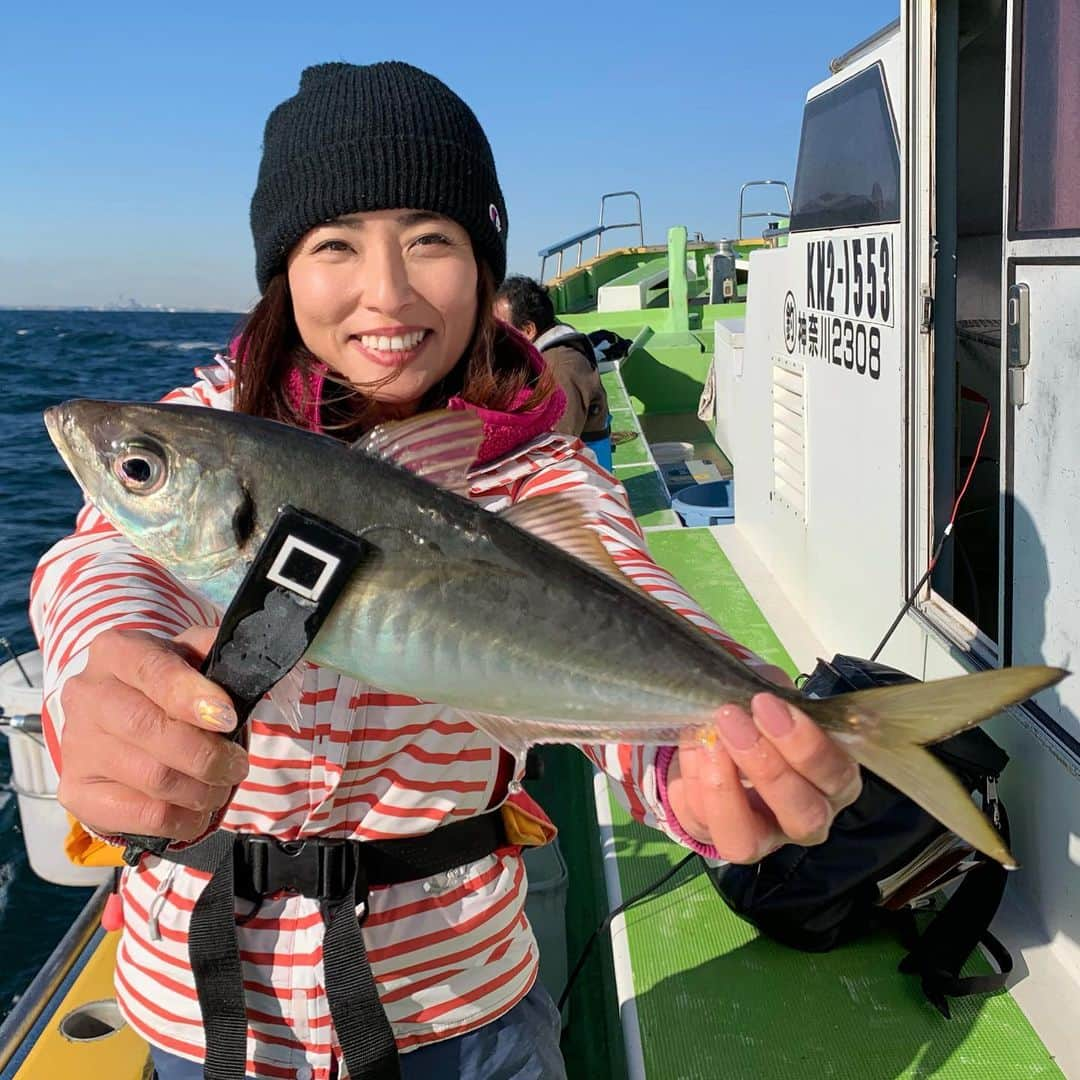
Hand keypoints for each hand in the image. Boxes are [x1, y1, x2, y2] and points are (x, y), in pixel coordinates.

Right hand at [57, 627, 248, 840]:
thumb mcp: (191, 658)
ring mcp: (77, 745)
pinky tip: (199, 811)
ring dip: (202, 790)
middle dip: (207, 754)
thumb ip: (214, 654)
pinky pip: (143, 815)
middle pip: (149, 729)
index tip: (228, 718)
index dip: (192, 696)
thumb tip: (241, 666)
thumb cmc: (168, 687)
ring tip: (222, 786)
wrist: (122, 724)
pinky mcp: (77, 792)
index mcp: (114, 651)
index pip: (152, 670)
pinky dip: (184, 819)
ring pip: (152, 777)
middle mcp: (86, 695)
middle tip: (237, 765)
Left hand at [666, 675, 861, 863]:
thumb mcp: (772, 699)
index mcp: (834, 778)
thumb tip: (760, 683)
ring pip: (747, 840)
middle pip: (803, 815)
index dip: (805, 744)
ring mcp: (764, 838)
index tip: (766, 704)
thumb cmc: (761, 718)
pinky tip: (693, 747)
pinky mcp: (718, 839)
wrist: (721, 737)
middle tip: (732, 719)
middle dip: (766, 766)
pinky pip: (703, 824)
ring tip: (707, 738)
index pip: (836, 774)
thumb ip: (772, 691)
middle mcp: (807, 817)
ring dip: (721, 786)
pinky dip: (692, 783)